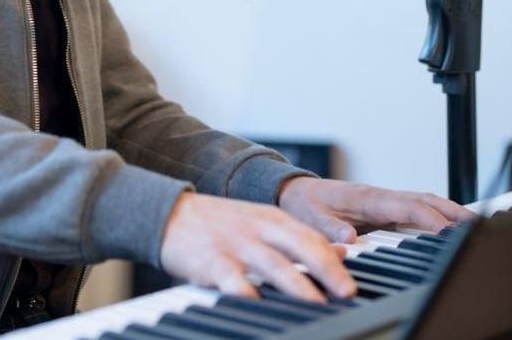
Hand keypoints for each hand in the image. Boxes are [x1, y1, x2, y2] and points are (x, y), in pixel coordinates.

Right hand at [159, 191, 355, 302]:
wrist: (169, 213)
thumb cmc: (219, 224)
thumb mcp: (260, 222)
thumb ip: (297, 237)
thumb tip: (341, 251)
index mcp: (271, 218)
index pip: (311, 237)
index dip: (335, 261)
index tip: (352, 286)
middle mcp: (257, 228)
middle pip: (300, 245)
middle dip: (326, 270)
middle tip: (346, 294)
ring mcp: (235, 244)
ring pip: (274, 265)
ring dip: (299, 288)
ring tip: (318, 307)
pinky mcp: (212, 261)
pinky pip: (234, 280)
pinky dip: (249, 294)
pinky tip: (259, 306)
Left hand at [277, 177, 475, 243]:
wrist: (294, 190)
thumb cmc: (304, 203)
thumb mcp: (310, 217)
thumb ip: (329, 228)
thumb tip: (349, 238)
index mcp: (366, 198)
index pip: (406, 207)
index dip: (429, 220)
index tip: (448, 233)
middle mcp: (378, 196)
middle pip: (422, 200)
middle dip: (450, 211)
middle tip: (474, 225)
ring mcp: (382, 201)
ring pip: (421, 202)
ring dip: (447, 211)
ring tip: (471, 225)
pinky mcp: (382, 207)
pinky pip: (414, 209)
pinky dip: (435, 214)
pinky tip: (448, 226)